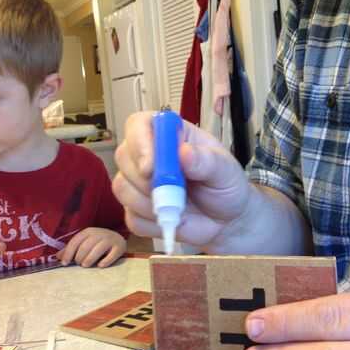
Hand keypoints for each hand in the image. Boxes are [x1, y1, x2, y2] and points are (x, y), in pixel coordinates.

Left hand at [57, 227, 125, 267]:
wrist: (117, 239)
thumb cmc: (97, 243)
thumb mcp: (84, 242)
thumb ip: (71, 249)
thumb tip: (57, 257)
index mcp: (88, 232)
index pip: (76, 241)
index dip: (69, 253)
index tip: (65, 263)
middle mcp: (99, 234)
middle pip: (86, 246)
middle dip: (79, 257)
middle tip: (79, 264)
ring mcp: (110, 240)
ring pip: (97, 250)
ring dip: (89, 259)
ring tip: (86, 265)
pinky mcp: (119, 247)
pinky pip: (111, 255)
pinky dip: (105, 262)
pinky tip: (100, 265)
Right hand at [112, 111, 250, 249]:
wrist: (227, 221)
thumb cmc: (225, 186)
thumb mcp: (226, 170)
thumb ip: (207, 161)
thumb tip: (184, 153)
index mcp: (168, 135)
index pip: (138, 125)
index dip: (139, 143)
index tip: (151, 168)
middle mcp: (148, 155)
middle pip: (123, 156)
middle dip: (146, 181)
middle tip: (176, 193)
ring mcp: (138, 183)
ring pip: (122, 188)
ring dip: (151, 204)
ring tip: (180, 207)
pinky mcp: (136, 210)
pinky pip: (131, 218)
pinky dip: (153, 224)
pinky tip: (173, 220)